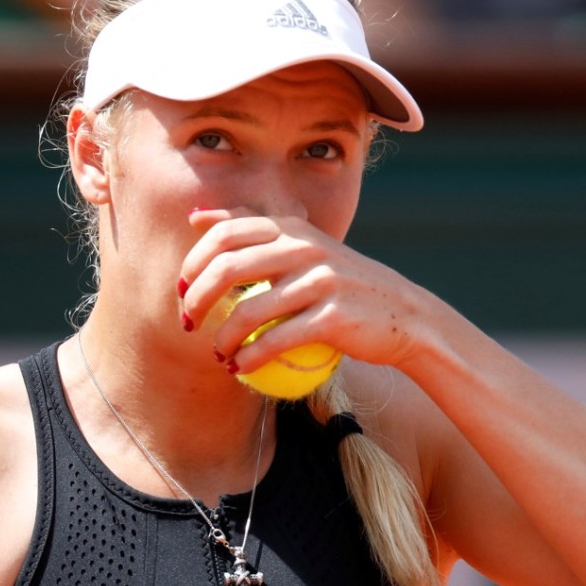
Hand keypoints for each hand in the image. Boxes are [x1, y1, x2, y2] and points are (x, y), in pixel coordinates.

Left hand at [179, 207, 434, 372]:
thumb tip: (196, 216)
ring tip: (217, 353)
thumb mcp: (303, 245)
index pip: (226, 233)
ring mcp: (321, 281)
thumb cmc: (343, 283)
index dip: (193, 261)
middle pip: (227, 267)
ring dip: (222, 337)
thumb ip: (253, 229)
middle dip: (196, 298)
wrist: (404, 316)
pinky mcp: (333, 318)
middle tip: (188, 322)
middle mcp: (305, 248)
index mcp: (293, 228)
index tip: (182, 289)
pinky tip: (240, 368)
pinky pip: (277, 341)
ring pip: (248, 310)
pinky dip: (250, 358)